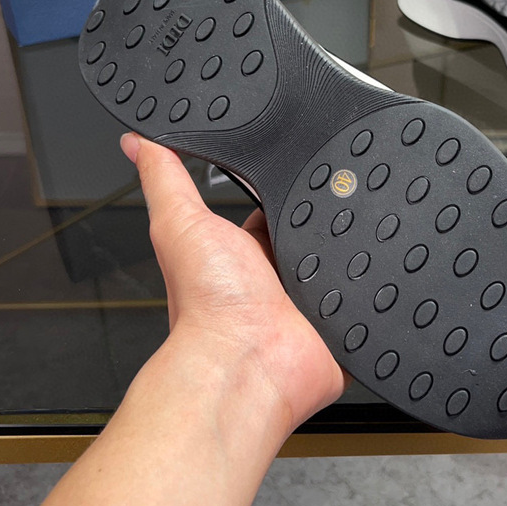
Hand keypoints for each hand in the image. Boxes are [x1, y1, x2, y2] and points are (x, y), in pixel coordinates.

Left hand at [120, 132, 348, 435]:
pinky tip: (370, 267)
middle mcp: (276, 276)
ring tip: (355, 231)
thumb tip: (136, 142)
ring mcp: (310, 300)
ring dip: (349, 247)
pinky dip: (369, 280)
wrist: (247, 364)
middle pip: (310, 230)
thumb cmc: (208, 306)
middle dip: (324, 213)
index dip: (283, 184)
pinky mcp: (339, 321)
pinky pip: (364, 294)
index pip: (270, 206)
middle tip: (333, 197)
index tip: (294, 161)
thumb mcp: (181, 224)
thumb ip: (164, 178)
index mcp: (243, 252)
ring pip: (341, 259)